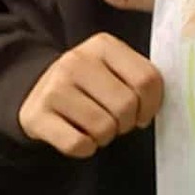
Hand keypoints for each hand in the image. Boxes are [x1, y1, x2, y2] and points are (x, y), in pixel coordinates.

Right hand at [17, 32, 163, 158]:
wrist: (37, 92)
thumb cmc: (89, 84)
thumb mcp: (113, 69)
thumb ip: (139, 78)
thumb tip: (158, 105)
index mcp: (103, 45)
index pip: (147, 78)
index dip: (152, 104)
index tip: (144, 113)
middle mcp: (76, 61)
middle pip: (126, 104)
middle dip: (128, 122)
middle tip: (119, 123)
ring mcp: (53, 88)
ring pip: (103, 127)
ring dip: (106, 136)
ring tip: (98, 128)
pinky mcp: (36, 116)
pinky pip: (77, 144)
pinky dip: (86, 148)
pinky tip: (80, 137)